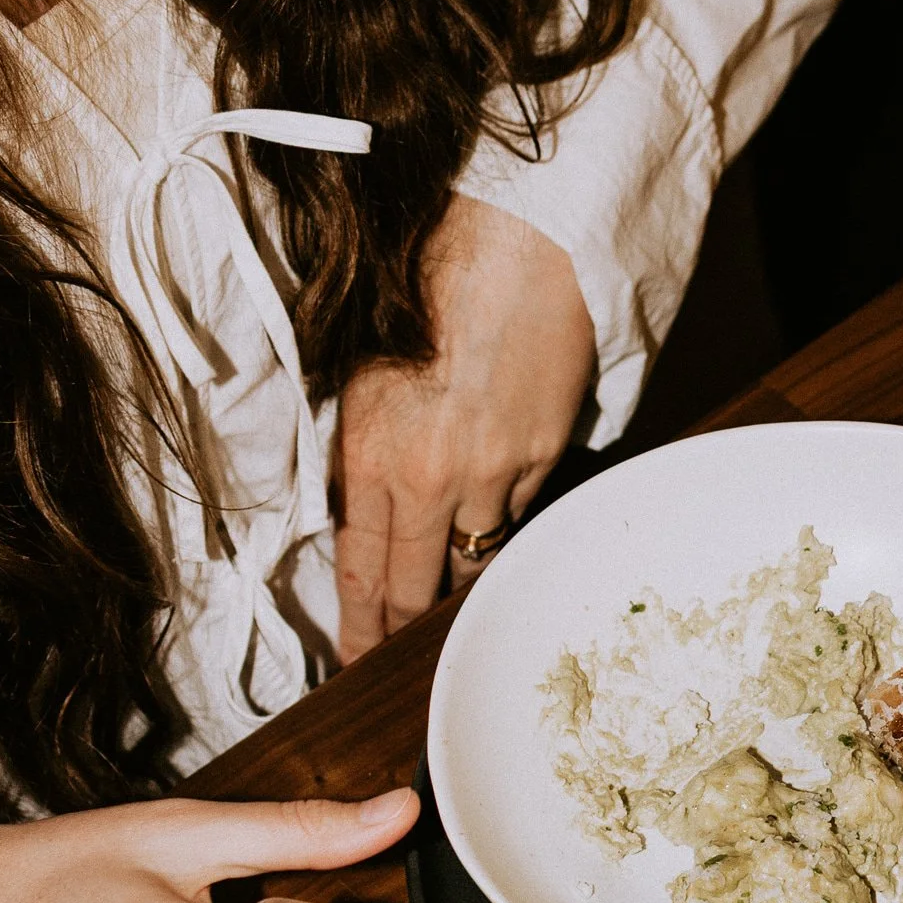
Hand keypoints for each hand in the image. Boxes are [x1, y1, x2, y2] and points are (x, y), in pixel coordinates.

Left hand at [333, 196, 596, 660]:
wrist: (519, 241)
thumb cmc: (431, 280)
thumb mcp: (362, 364)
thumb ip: (360, 445)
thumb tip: (361, 507)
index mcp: (373, 452)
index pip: (361, 572)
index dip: (358, 629)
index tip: (354, 661)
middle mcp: (433, 477)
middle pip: (418, 589)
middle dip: (405, 630)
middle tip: (398, 658)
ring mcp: (497, 472)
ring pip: (476, 556)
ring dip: (461, 570)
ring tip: (452, 581)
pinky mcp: (547, 455)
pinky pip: (521, 510)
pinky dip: (505, 514)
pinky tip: (497, 495)